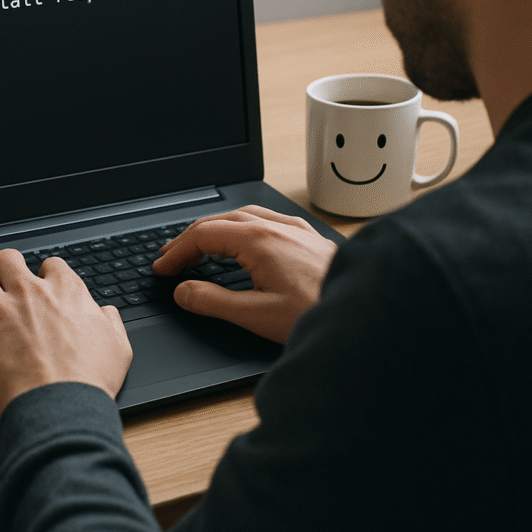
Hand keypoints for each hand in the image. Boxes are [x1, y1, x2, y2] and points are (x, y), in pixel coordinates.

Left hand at [0, 249, 132, 417]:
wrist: (59, 407)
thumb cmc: (88, 381)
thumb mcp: (118, 346)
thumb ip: (111, 322)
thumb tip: (105, 313)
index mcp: (66, 291)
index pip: (50, 264)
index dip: (44, 276)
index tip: (40, 288)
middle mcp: (29, 292)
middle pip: (5, 258)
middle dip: (2, 268)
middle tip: (2, 285)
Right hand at [152, 205, 337, 343]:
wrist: (370, 310)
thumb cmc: (320, 312)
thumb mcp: (258, 315)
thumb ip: (213, 302)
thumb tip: (183, 291)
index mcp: (259, 240)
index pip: (203, 235)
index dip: (176, 251)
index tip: (162, 267)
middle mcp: (276, 227)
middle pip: (220, 221)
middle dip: (190, 238)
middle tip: (171, 257)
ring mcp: (294, 229)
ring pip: (243, 216)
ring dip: (215, 229)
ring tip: (199, 246)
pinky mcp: (308, 237)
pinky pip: (266, 219)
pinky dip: (241, 226)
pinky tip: (244, 239)